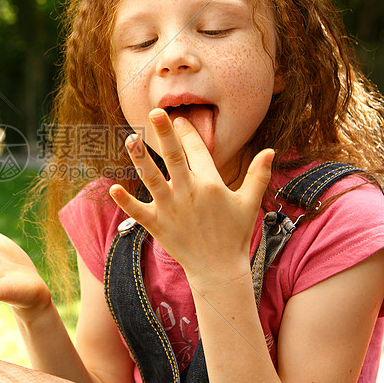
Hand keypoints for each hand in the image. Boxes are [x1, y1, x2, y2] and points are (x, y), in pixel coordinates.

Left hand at [108, 109, 273, 287]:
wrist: (219, 269)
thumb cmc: (235, 234)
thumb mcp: (249, 203)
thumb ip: (258, 175)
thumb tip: (270, 150)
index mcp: (210, 184)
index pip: (197, 151)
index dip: (188, 133)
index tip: (180, 118)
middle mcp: (188, 193)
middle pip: (173, 157)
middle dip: (164, 134)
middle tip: (155, 113)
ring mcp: (170, 209)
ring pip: (151, 178)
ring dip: (140, 159)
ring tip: (130, 139)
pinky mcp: (157, 225)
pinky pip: (138, 211)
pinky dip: (126, 201)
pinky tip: (112, 189)